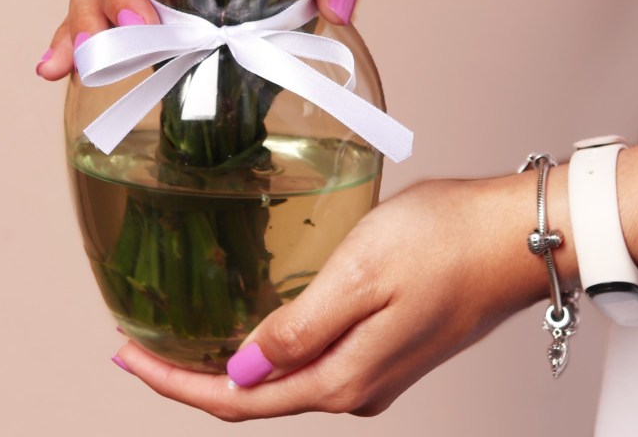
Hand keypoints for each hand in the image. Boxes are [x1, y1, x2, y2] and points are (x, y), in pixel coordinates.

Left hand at [110, 172, 553, 418]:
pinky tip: (250, 327)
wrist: (512, 237)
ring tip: (179, 338)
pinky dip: (265, 352)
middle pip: (252, 400)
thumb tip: (239, 370)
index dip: (174, 383)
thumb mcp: (357, 276)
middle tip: (136, 347)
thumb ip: (297, 330)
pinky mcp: (384, 347)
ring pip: (279, 382)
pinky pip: (307, 363)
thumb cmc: (442, 244)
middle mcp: (354, 388)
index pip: (236, 400)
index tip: (125, 357)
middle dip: (189, 378)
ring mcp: (372, 371)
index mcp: (342, 378)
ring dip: (225, 367)